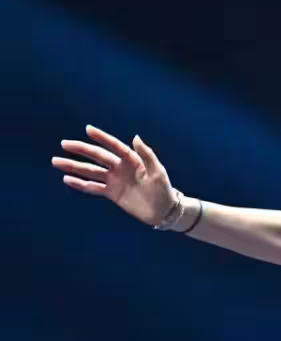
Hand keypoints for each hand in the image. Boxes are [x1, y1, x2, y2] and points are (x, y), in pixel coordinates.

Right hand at [52, 125, 175, 225]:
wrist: (164, 211)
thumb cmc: (164, 190)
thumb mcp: (157, 172)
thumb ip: (147, 155)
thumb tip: (135, 136)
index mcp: (132, 160)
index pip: (114, 146)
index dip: (102, 138)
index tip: (88, 129)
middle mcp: (120, 168)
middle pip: (98, 157)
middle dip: (81, 150)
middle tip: (64, 144)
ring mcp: (114, 180)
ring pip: (91, 171)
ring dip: (74, 167)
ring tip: (57, 162)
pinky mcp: (112, 193)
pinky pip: (93, 187)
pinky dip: (81, 184)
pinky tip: (68, 179)